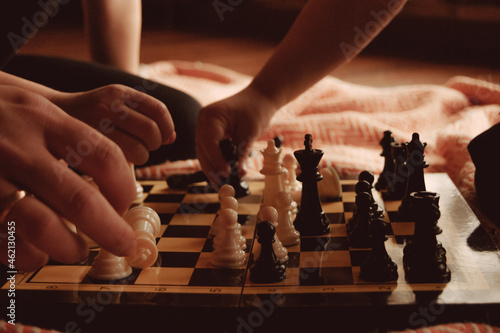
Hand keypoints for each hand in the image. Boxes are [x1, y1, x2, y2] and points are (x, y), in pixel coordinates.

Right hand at [0, 86, 136, 270]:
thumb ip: (69, 139)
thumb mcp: (33, 112)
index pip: (104, 156)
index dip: (123, 188)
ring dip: (68, 247)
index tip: (125, 204)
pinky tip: (36, 252)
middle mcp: (18, 148)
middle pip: (79, 200)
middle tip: (123, 244)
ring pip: (41, 225)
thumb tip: (117, 182)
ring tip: (77, 249)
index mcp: (44, 121)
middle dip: (110, 230)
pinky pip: (5, 240)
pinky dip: (28, 255)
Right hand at [51, 84, 175, 164]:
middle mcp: (109, 104)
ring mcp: (97, 124)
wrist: (49, 117)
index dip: (167, 128)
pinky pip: (122, 160)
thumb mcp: (118, 108)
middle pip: (152, 131)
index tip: (163, 138)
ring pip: (140, 149)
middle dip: (154, 144)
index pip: (159, 110)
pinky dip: (128, 165)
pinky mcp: (87, 143)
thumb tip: (173, 137)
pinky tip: (119, 160)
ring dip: (142, 156)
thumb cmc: (92, 118)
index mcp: (121, 92)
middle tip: (144, 147)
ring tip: (130, 154)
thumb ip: (146, 119)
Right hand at [196, 85, 276, 185]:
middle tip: (222, 185)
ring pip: (204, 153)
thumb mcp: (250, 132)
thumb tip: (238, 172)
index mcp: (210, 116)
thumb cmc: (256, 110)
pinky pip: (210, 151)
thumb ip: (241, 152)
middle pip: (203, 150)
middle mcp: (203, 122)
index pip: (209, 142)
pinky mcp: (211, 134)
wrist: (260, 98)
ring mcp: (205, 127)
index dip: (216, 160)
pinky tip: (222, 175)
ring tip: (221, 184)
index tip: (226, 173)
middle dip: (212, 168)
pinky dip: (215, 162)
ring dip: (212, 168)